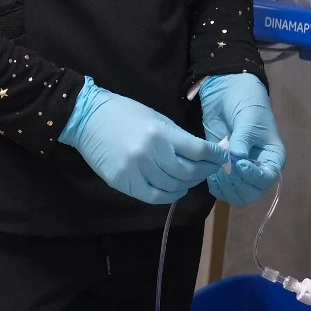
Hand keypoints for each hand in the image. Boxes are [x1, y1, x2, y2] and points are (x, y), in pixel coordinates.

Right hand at [59, 79, 229, 203]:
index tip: (222, 156)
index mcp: (161, 132)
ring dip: (188, 184)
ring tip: (192, 179)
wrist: (87, 119)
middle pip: (189, 172)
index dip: (215, 156)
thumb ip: (177, 137)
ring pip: (174, 186)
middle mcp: (151, 153)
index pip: (198, 150)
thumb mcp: (156, 118)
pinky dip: (170, 196)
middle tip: (211, 168)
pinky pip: (155, 196)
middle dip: (205, 171)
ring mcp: (137, 170)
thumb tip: (203, 152)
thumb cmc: (124, 114)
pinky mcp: (125, 183)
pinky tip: (175, 190)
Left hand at [199, 72, 285, 205]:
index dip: (254, 177)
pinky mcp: (224, 169)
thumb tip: (236, 161)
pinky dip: (215, 185)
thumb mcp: (248, 119)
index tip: (240, 164)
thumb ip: (243, 140)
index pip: (268, 178)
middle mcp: (259, 168)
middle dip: (238, 184)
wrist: (228, 93)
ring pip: (237, 194)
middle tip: (225, 168)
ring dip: (225, 187)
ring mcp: (241, 171)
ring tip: (217, 168)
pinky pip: (222, 189)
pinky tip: (210, 170)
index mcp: (273, 157)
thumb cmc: (246, 103)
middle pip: (252, 192)